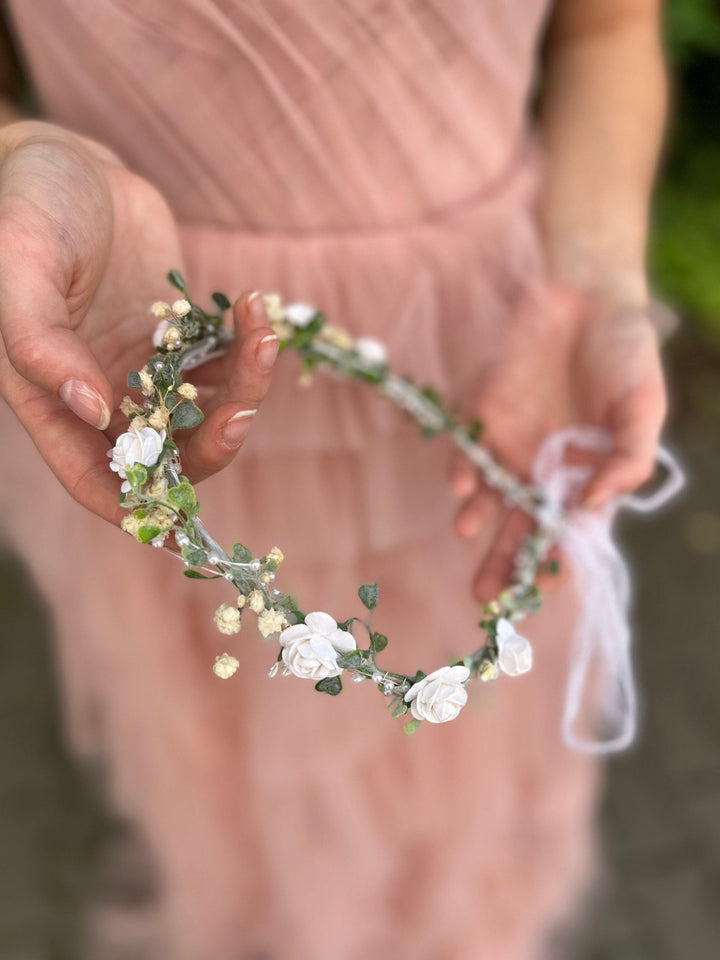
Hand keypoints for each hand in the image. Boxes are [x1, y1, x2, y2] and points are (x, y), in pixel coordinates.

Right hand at [0, 122, 277, 523]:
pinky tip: (255, 306)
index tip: (187, 521)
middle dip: (215, 437)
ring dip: (245, 383)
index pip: (96, 481)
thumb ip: (39, 340)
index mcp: (53, 399)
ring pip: (207, 408)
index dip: (138, 509)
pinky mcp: (179, 335)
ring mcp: (146, 366)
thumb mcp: (19, 266)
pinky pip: (224, 361)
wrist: (66, 160)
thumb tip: (90, 409)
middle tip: (247, 402)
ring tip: (261, 325)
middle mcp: (103, 394)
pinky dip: (248, 346)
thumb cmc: (25, 207)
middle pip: (169, 452)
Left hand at [449, 284, 666, 601]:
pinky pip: (468, 453)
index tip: (542, 587)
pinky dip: (462, 470)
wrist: (586, 297)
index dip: (554, 562)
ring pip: (488, 498)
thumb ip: (628, 461)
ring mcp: (512, 445)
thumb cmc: (624, 352)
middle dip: (502, 563)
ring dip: (476, 517)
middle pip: (520, 528)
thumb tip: (594, 507)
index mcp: (587, 476)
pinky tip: (462, 483)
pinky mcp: (485, 418)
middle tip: (484, 597)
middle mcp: (545, 470)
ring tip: (470, 530)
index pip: (567, 533)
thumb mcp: (643, 408)